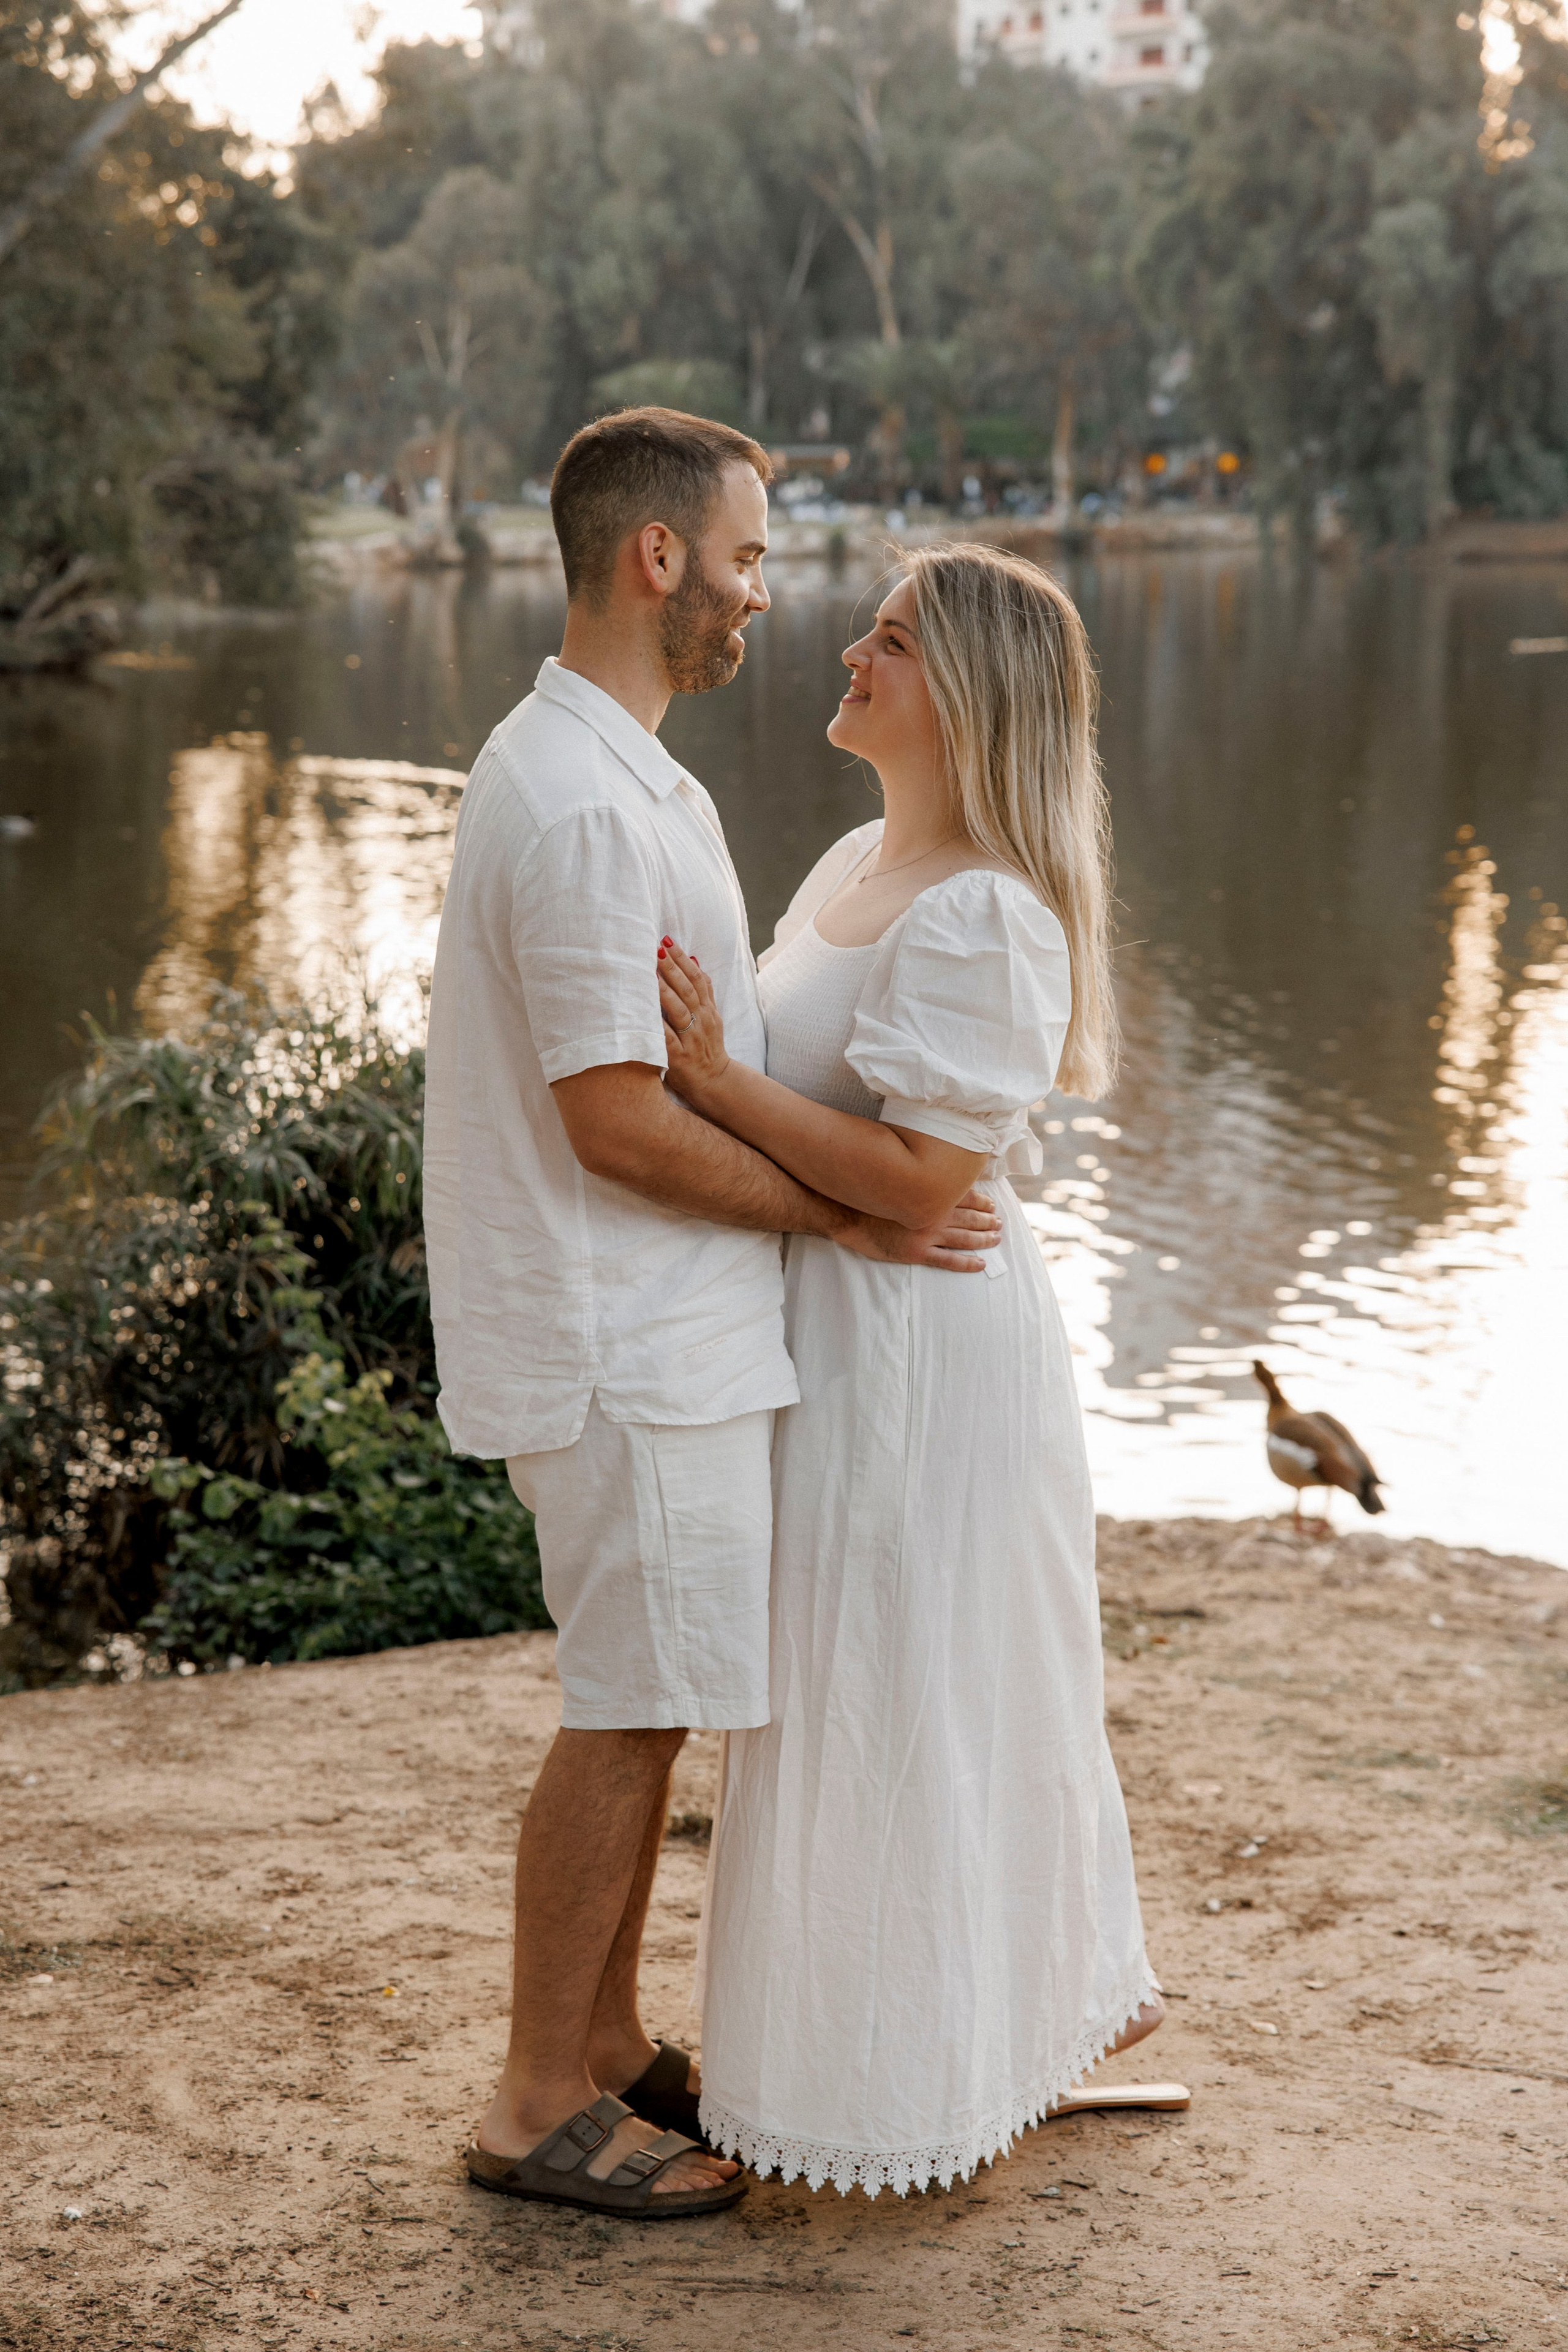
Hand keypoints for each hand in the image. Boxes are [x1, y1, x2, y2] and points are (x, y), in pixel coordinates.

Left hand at [658, 938, 729, 1106]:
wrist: (715, 1081)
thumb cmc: (707, 1046)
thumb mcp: (711, 1016)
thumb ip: (703, 990)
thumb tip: (693, 960)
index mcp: (707, 1009)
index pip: (697, 978)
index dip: (682, 959)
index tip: (667, 941)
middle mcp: (702, 1021)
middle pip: (688, 989)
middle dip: (672, 967)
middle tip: (656, 948)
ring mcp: (691, 1038)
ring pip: (679, 1010)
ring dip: (665, 991)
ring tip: (652, 973)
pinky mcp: (680, 1057)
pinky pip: (668, 1038)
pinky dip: (658, 1025)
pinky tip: (645, 1013)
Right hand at [836, 1186, 1001, 1272]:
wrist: (848, 1213)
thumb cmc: (871, 1195)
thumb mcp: (898, 1180)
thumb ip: (919, 1180)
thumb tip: (934, 1175)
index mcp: (931, 1194)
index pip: (966, 1196)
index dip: (983, 1201)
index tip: (992, 1204)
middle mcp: (934, 1213)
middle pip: (970, 1218)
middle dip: (988, 1220)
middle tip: (1000, 1223)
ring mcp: (927, 1235)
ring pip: (965, 1238)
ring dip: (984, 1239)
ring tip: (996, 1239)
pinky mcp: (917, 1253)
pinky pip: (949, 1260)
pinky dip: (967, 1263)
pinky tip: (981, 1264)